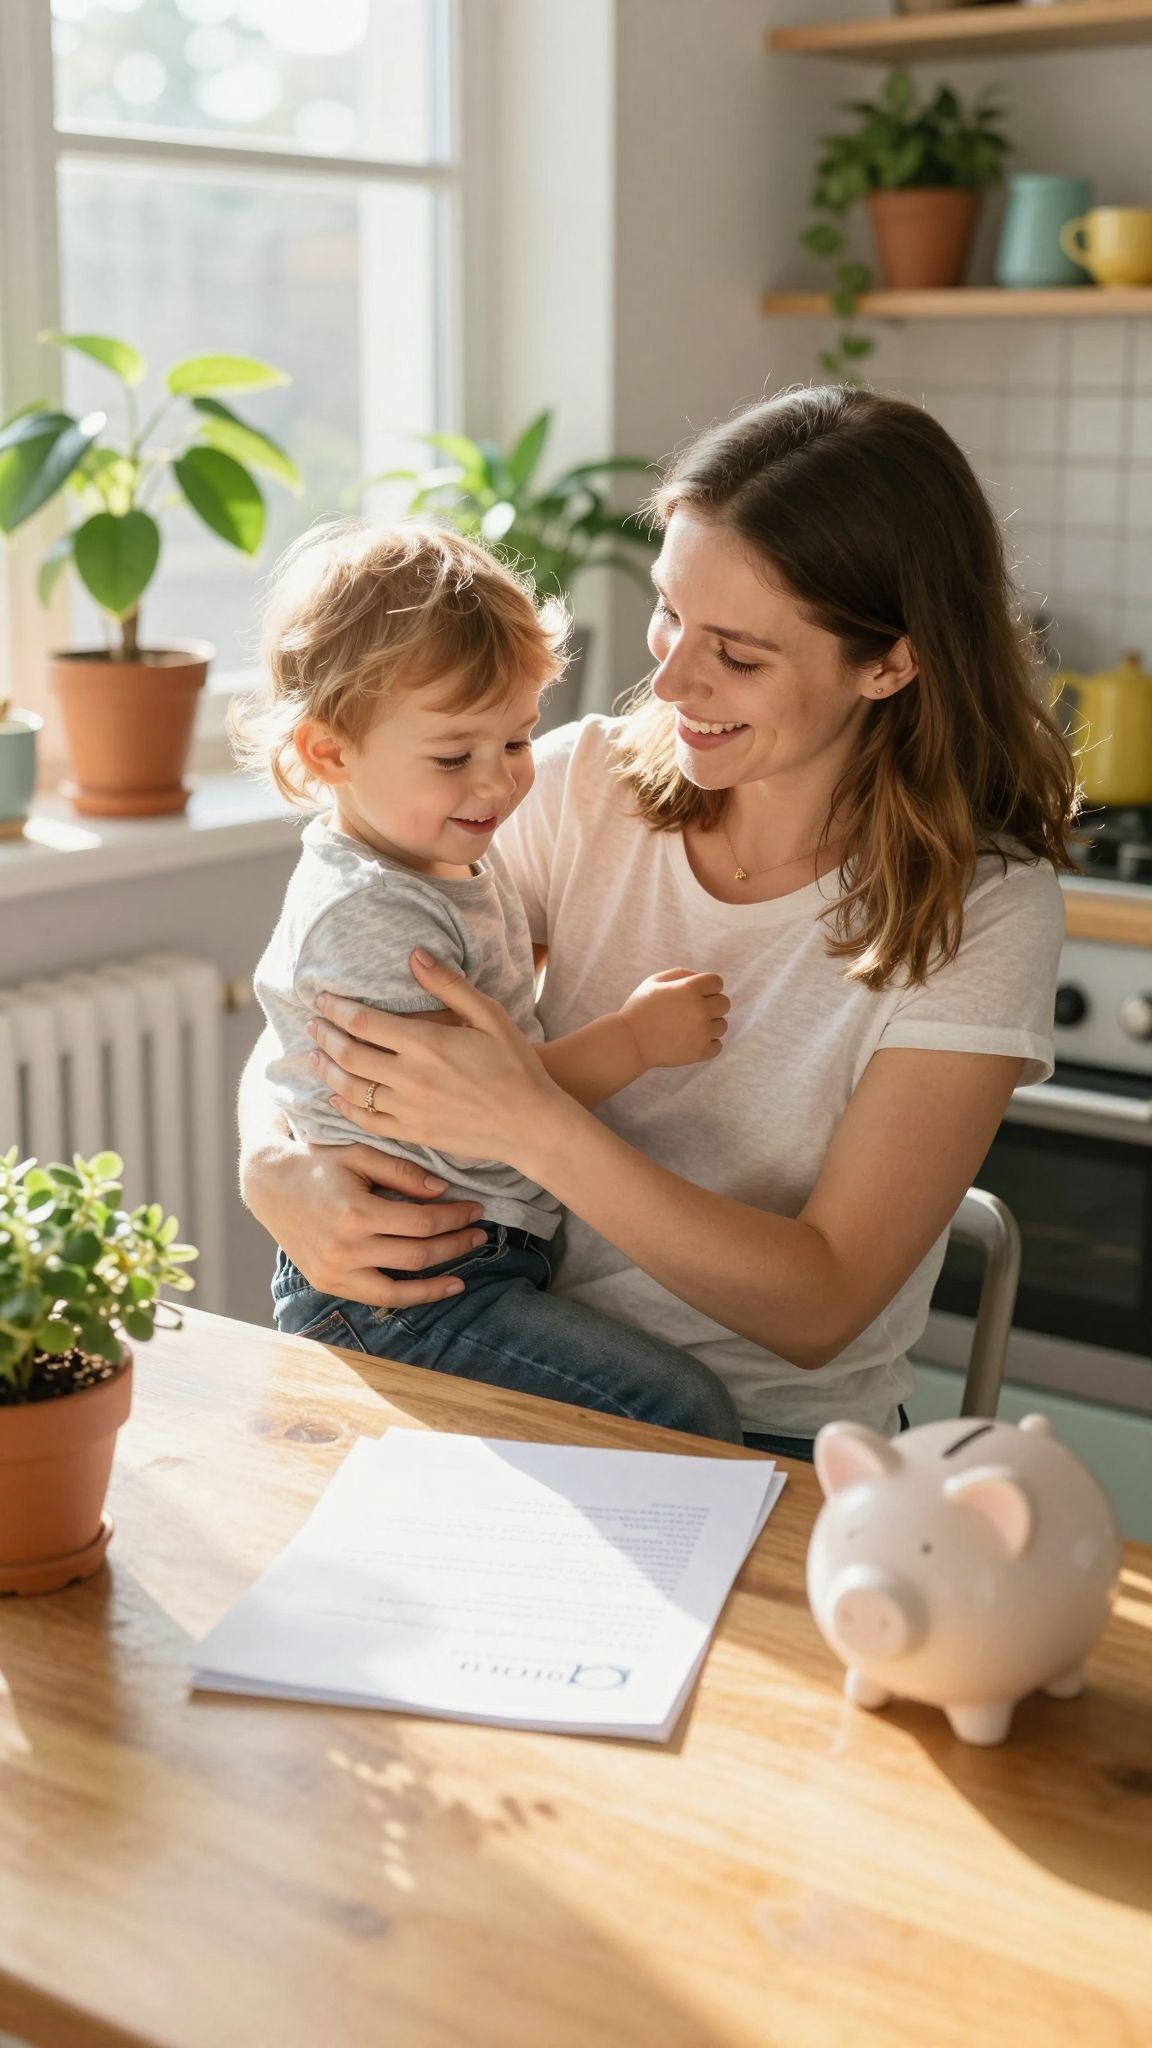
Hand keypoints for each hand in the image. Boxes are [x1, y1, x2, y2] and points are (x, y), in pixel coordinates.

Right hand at [242, 1135, 486, 1309]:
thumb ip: (403, 1173)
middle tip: (479, 1234)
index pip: (423, 1222)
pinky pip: (378, 1299)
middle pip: (418, 1255)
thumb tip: (444, 1191)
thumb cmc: (317, 1163)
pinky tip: (435, 1289)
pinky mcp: (328, 1283)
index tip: (476, 1209)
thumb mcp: (360, 1155)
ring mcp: (336, 1271)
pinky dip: (410, 1297)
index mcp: (356, 1212)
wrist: (268, 1185)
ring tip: (464, 1272)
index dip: (456, 1218)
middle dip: (455, 1245)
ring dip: (439, 1281)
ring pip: (401, 1287)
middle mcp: (346, 1248)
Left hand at [307, 948, 563, 1166]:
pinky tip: (336, 1096)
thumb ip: (449, 985)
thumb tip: (415, 955)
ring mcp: (409, 1109)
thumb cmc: (516, 1066)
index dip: (336, 1008)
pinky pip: (366, 1122)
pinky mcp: (413, 1133)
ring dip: (326, 1070)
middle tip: (311, 1024)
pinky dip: (344, 1107)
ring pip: (351, 1089)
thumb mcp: (489, 1016)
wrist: (532, 1124)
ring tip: (314, 1055)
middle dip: (324, 1036)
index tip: (321, 999)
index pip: (364, 1021)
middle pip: (348, 1054)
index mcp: (427, 1043)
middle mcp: (411, 1077)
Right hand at [621, 969, 728, 1068]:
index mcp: (689, 989)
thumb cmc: (639, 1009)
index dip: (707, 987)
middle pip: (724, 1003)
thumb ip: (680, 974)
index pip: (717, 982)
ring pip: (722, 1025)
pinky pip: (718, 1046)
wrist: (629, 1042)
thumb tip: (701, 978)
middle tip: (692, 1012)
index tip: (696, 995)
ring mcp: (702, 1033)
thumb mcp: (654, 981)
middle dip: (711, 1005)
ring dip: (710, 1025)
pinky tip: (692, 1041)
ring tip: (689, 1028)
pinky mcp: (700, 1052)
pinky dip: (708, 1044)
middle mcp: (700, 1009)